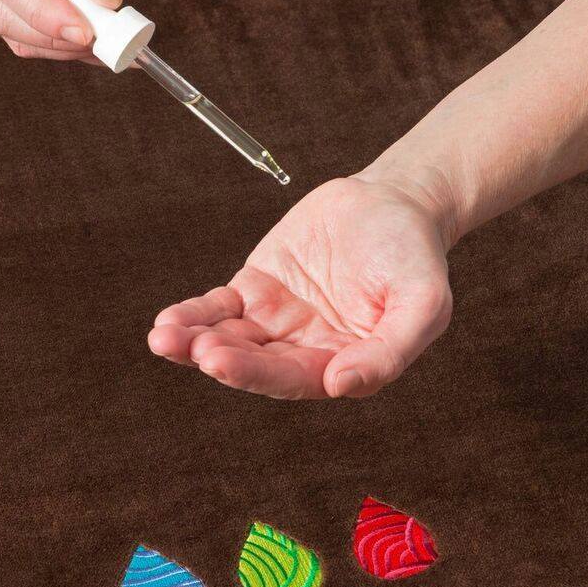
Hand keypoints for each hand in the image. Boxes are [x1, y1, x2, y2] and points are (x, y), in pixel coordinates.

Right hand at [0, 0, 150, 59]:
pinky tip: (96, 38)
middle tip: (105, 39)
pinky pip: (26, 40)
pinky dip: (62, 47)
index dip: (41, 7)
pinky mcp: (4, 2)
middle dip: (52, 32)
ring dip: (60, 44)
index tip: (86, 30)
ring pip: (10, 30)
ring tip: (108, 36)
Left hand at [148, 176, 455, 398]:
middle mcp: (305, 351)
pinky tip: (168, 322)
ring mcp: (276, 321)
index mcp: (344, 364)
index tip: (225, 364)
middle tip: (198, 351)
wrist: (395, 200)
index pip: (296, 379)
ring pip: (229, 339)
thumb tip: (340, 386)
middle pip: (256, 363)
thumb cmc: (415, 256)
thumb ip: (390, 350)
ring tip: (164, 338)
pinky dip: (193, 314)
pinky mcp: (255, 289)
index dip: (259, 374)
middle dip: (223, 359)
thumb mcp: (423, 303)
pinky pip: (218, 308)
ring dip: (195, 342)